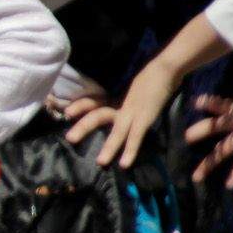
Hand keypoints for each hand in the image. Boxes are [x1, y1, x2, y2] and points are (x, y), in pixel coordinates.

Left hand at [66, 57, 182, 167]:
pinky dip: (130, 150)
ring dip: (109, 147)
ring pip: (117, 131)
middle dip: (84, 127)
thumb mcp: (131, 89)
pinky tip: (124, 164)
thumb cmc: (150, 78)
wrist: (166, 68)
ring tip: (100, 162)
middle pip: (97, 115)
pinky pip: (136, 136)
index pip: (92, 102)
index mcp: (115, 97)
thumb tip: (115, 109)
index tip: (66, 113)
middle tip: (69, 139)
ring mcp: (132, 110)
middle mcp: (119, 104)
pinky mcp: (145, 117)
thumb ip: (122, 99)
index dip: (79, 106)